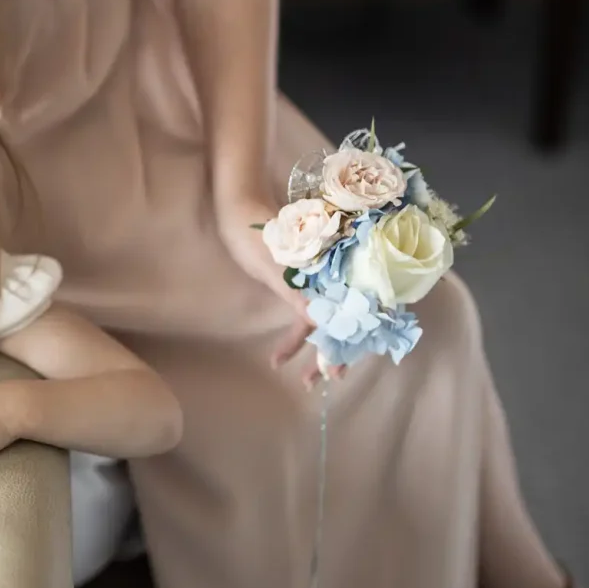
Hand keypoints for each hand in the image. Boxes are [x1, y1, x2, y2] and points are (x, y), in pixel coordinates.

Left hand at [217, 194, 344, 388]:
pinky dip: (300, 333)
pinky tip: (282, 354)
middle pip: (343, 316)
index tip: (334, 369)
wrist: (238, 206)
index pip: (350, 309)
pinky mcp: (304, 278)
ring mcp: (320, 275)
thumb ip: (296, 292)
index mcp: (332, 266)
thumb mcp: (272, 266)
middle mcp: (333, 271)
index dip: (346, 340)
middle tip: (319, 381)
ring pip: (327, 317)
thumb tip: (317, 322)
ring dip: (317, 346)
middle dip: (332, 350)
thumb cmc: (253, 232)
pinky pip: (311, 309)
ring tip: (304, 377)